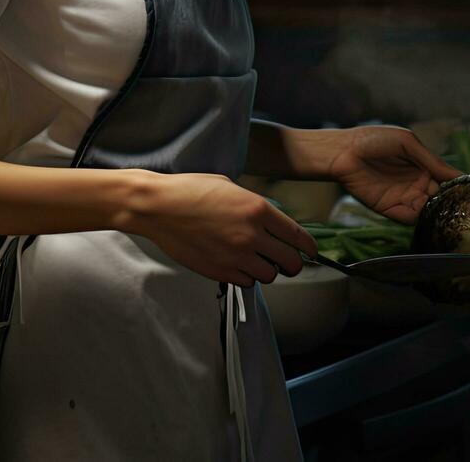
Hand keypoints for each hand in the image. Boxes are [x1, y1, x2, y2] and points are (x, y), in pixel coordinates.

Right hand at [125, 172, 317, 287]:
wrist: (159, 207)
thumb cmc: (190, 191)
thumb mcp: (230, 187)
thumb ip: (255, 206)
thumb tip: (271, 221)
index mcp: (258, 209)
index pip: (298, 236)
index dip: (309, 247)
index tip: (310, 251)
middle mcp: (252, 235)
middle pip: (291, 263)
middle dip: (292, 262)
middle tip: (285, 259)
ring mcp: (236, 256)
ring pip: (270, 276)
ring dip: (267, 269)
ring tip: (255, 259)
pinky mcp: (220, 271)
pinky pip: (246, 282)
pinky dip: (246, 276)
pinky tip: (236, 263)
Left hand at [323, 126, 461, 224]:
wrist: (342, 152)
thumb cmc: (373, 140)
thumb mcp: (406, 143)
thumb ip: (431, 160)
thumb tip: (457, 175)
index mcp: (423, 166)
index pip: (447, 179)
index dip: (459, 186)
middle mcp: (417, 183)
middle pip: (441, 198)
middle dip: (452, 203)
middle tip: (467, 208)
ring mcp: (405, 197)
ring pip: (429, 211)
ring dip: (438, 213)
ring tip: (449, 212)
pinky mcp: (391, 209)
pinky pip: (411, 218)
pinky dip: (420, 219)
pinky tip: (428, 214)